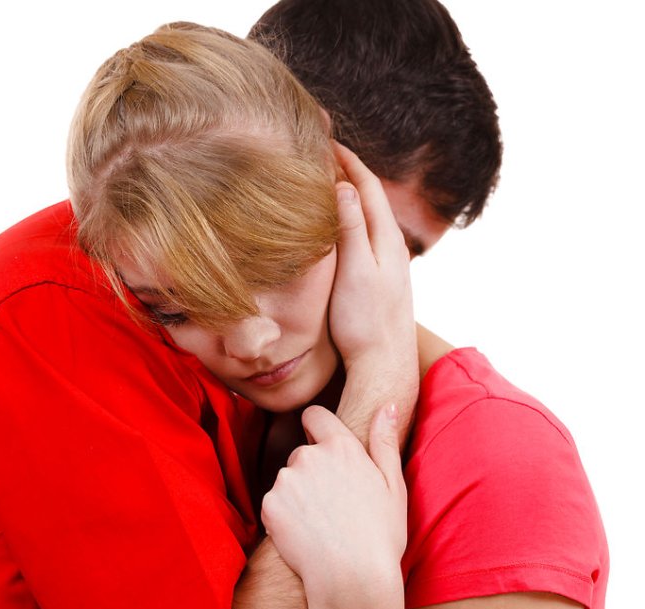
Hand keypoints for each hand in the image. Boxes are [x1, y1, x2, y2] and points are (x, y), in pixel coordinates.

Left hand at [261, 404, 406, 608]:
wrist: (352, 579)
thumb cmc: (380, 535)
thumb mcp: (394, 486)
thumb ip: (384, 441)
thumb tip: (385, 405)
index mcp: (340, 447)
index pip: (315, 416)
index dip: (317, 428)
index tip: (324, 446)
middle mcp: (308, 456)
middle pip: (302, 453)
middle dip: (312, 471)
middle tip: (334, 504)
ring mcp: (286, 480)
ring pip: (288, 480)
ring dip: (298, 495)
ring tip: (322, 523)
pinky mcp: (269, 505)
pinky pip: (274, 504)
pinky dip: (284, 517)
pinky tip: (305, 535)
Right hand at [328, 142, 418, 443]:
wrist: (383, 364)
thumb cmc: (366, 322)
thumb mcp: (355, 272)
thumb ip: (351, 229)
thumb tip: (344, 186)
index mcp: (386, 238)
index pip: (366, 185)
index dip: (347, 159)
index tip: (324, 140)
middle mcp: (391, 246)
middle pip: (368, 196)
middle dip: (347, 170)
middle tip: (321, 152)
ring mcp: (386, 262)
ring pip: (365, 216)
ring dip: (347, 195)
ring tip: (324, 181)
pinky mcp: (378, 278)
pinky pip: (362, 234)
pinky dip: (347, 219)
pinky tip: (334, 228)